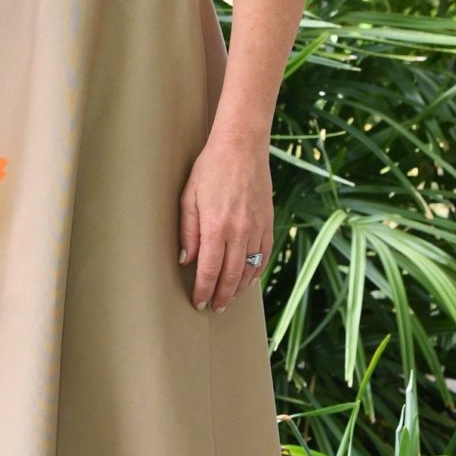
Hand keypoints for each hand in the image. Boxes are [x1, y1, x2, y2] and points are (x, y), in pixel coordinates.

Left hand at [179, 131, 273, 312]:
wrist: (242, 147)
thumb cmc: (210, 169)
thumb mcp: (188, 197)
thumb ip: (188, 231)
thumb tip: (186, 260)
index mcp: (216, 227)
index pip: (210, 270)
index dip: (204, 290)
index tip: (199, 302)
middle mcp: (239, 232)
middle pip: (231, 275)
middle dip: (222, 296)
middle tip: (214, 308)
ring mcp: (256, 228)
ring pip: (250, 268)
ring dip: (239, 288)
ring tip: (230, 299)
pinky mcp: (268, 222)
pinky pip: (264, 254)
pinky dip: (257, 271)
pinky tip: (249, 279)